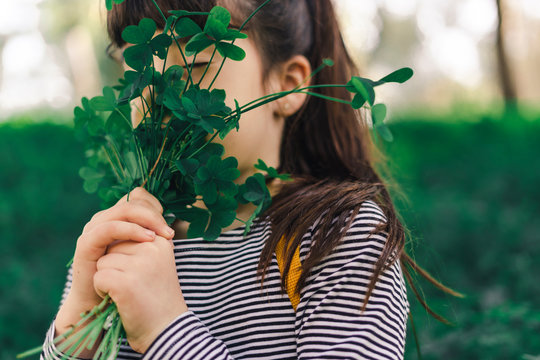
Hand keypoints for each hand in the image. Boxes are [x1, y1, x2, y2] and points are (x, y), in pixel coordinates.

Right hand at [55, 187, 175, 335]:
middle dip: (154, 215)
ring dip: (146, 220)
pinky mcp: (86, 243)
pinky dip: (130, 230)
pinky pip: (109, 228)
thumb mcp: (142, 254)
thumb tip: (170, 228)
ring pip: (122, 211)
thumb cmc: (125, 279)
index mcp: (116, 219)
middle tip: (169, 232)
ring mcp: (93, 230)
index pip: (137, 197)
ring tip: (161, 235)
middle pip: (132, 203)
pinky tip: (147, 239)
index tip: (169, 225)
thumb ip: (152, 237)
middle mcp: (103, 220)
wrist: (100, 304)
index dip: (155, 206)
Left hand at [94, 236, 187, 352]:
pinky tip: (119, 299)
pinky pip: (98, 277)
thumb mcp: (157, 260)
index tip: (141, 273)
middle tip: (134, 283)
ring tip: (128, 291)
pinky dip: (103, 290)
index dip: (125, 255)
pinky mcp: (125, 282)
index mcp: (161, 240)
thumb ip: (142, 241)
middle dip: (115, 264)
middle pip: (113, 245)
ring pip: (103, 261)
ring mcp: (139, 264)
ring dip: (109, 277)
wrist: (166, 328)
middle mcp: (152, 248)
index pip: (126, 233)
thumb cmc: (157, 295)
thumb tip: (118, 225)